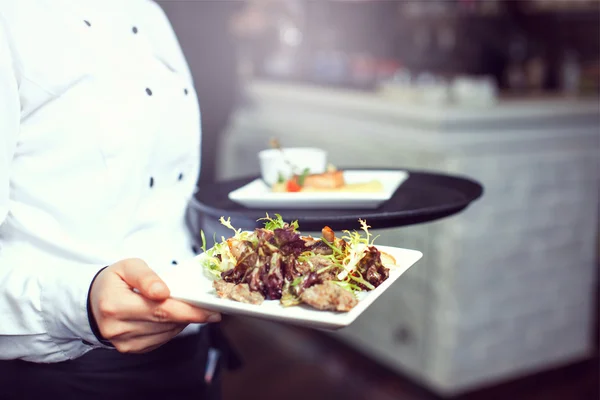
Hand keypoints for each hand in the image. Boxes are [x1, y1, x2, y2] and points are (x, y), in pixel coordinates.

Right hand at [89, 258, 220, 353]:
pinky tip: (174, 318)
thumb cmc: (115, 280)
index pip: (160, 309)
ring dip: (182, 322)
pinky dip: (171, 328)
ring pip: (165, 333)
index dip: (188, 311)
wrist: (93, 300)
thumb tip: (163, 291)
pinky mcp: (130, 349)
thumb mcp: (128, 267)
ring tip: (190, 309)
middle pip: (165, 322)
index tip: (211, 310)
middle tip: (211, 310)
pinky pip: (160, 340)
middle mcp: (117, 328)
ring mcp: (123, 342)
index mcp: (114, 305)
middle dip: (191, 315)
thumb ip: (146, 276)